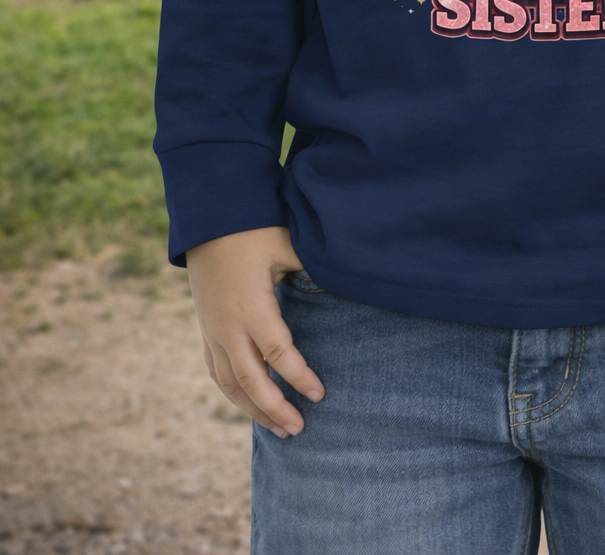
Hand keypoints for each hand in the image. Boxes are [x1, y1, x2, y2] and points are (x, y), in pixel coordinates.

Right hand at [186, 226, 324, 437]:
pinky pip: (216, 372)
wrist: (208, 223)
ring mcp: (213, 331)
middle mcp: (228, 325)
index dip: (299, 377)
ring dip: (254, 410)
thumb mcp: (286, 245)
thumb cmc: (254, 232)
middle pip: (251, 379)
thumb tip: (348, 278)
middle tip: (300, 429)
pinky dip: (233, 394)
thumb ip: (311, 268)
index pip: (278, 352)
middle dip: (275, 409)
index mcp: (252, 306)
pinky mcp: (206, 330)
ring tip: (280, 430)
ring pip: (230, 383)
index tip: (320, 395)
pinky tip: (250, 406)